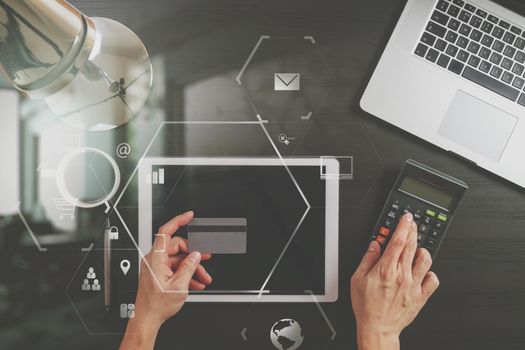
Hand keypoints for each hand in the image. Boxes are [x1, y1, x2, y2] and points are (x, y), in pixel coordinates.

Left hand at [120, 211, 212, 349]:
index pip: (165, 231)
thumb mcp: (179, 285)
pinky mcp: (158, 273)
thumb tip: (196, 255)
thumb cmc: (156, 305)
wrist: (147, 319)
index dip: (178, 220)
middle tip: (205, 259)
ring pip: (178, 259)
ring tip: (203, 277)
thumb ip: (189, 267)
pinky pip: (175, 268)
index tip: (189, 216)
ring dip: (192, 268)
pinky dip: (186, 274)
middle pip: (177, 247)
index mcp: (156, 258)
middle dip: (194, 255)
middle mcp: (154, 260)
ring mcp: (156, 266)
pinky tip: (196, 282)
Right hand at [350, 212, 439, 349]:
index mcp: (386, 269)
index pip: (398, 240)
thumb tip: (374, 245)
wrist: (378, 328)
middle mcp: (402, 275)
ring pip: (426, 259)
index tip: (406, 218)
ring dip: (422, 250)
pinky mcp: (421, 296)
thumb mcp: (357, 279)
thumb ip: (367, 259)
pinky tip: (423, 272)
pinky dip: (430, 273)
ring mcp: (413, 285)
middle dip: (413, 230)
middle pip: (412, 245)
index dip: (403, 225)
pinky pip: (433, 280)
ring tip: (417, 249)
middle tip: (412, 223)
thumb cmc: (366, 306)